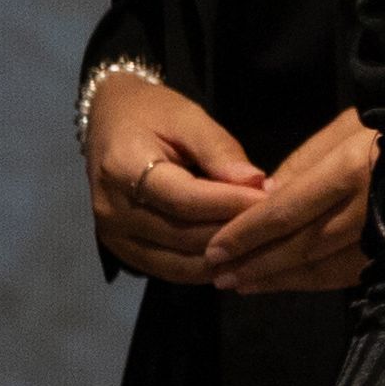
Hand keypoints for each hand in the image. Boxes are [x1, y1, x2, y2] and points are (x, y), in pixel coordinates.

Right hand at [86, 72, 264, 283]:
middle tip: (274, 225)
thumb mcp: (187, 118)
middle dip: (234, 232)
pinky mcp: (123, 253)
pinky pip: (172, 271)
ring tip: (261, 242)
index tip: (270, 200)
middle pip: (184, 236)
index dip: (231, 204)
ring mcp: (114, 237)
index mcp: (124, 168)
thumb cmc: (152, 115)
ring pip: (181, 263)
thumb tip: (256, 184)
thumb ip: (220, 151)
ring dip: (225, 258)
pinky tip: (235, 255)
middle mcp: (113, 210)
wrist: (110, 122)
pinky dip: (206, 268)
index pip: (185, 200)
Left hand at [203, 107, 379, 292]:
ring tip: (243, 285)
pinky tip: (289, 283)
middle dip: (256, 263)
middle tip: (220, 276)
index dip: (247, 234)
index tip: (216, 248)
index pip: (286, 212)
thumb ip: (306, 162)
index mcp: (351, 172)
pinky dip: (314, 282)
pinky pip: (350, 274)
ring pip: (323, 268)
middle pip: (300, 246)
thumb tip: (265, 197)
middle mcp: (368, 210)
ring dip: (279, 280)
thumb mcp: (350, 125)